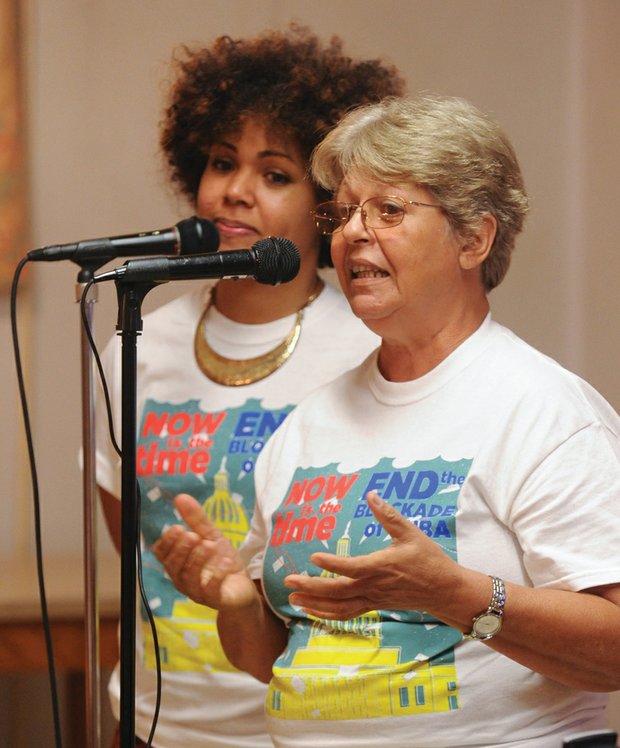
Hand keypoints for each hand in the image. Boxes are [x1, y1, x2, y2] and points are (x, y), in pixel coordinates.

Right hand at [152, 493, 257, 611]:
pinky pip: (211, 590)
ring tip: (209, 545)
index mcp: (178, 563)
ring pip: (189, 579)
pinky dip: (217, 574)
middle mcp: (183, 579)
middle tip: (191, 535)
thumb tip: (180, 497)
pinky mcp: (216, 600)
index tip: (177, 527)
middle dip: (181, 550)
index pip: (162, 554)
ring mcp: (198, 592)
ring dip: (198, 560)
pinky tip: (225, 561)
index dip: (166, 542)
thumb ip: (196, 520)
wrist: (242, 588)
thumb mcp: (211, 536)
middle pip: (173, 567)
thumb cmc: (220, 562)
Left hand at [283, 491, 463, 619]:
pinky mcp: (374, 605)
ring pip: (340, 607)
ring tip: (293, 598)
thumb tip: (372, 495)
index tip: (313, 557)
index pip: (351, 568)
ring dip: (315, 604)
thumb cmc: (428, 559)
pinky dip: (327, 613)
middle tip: (289, 580)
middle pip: (338, 591)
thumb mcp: (411, 533)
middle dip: (311, 587)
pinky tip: (312, 610)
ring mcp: (373, 599)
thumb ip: (389, 515)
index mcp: (381, 567)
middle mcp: (374, 586)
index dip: (331, 565)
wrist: (444, 590)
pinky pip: (347, 613)